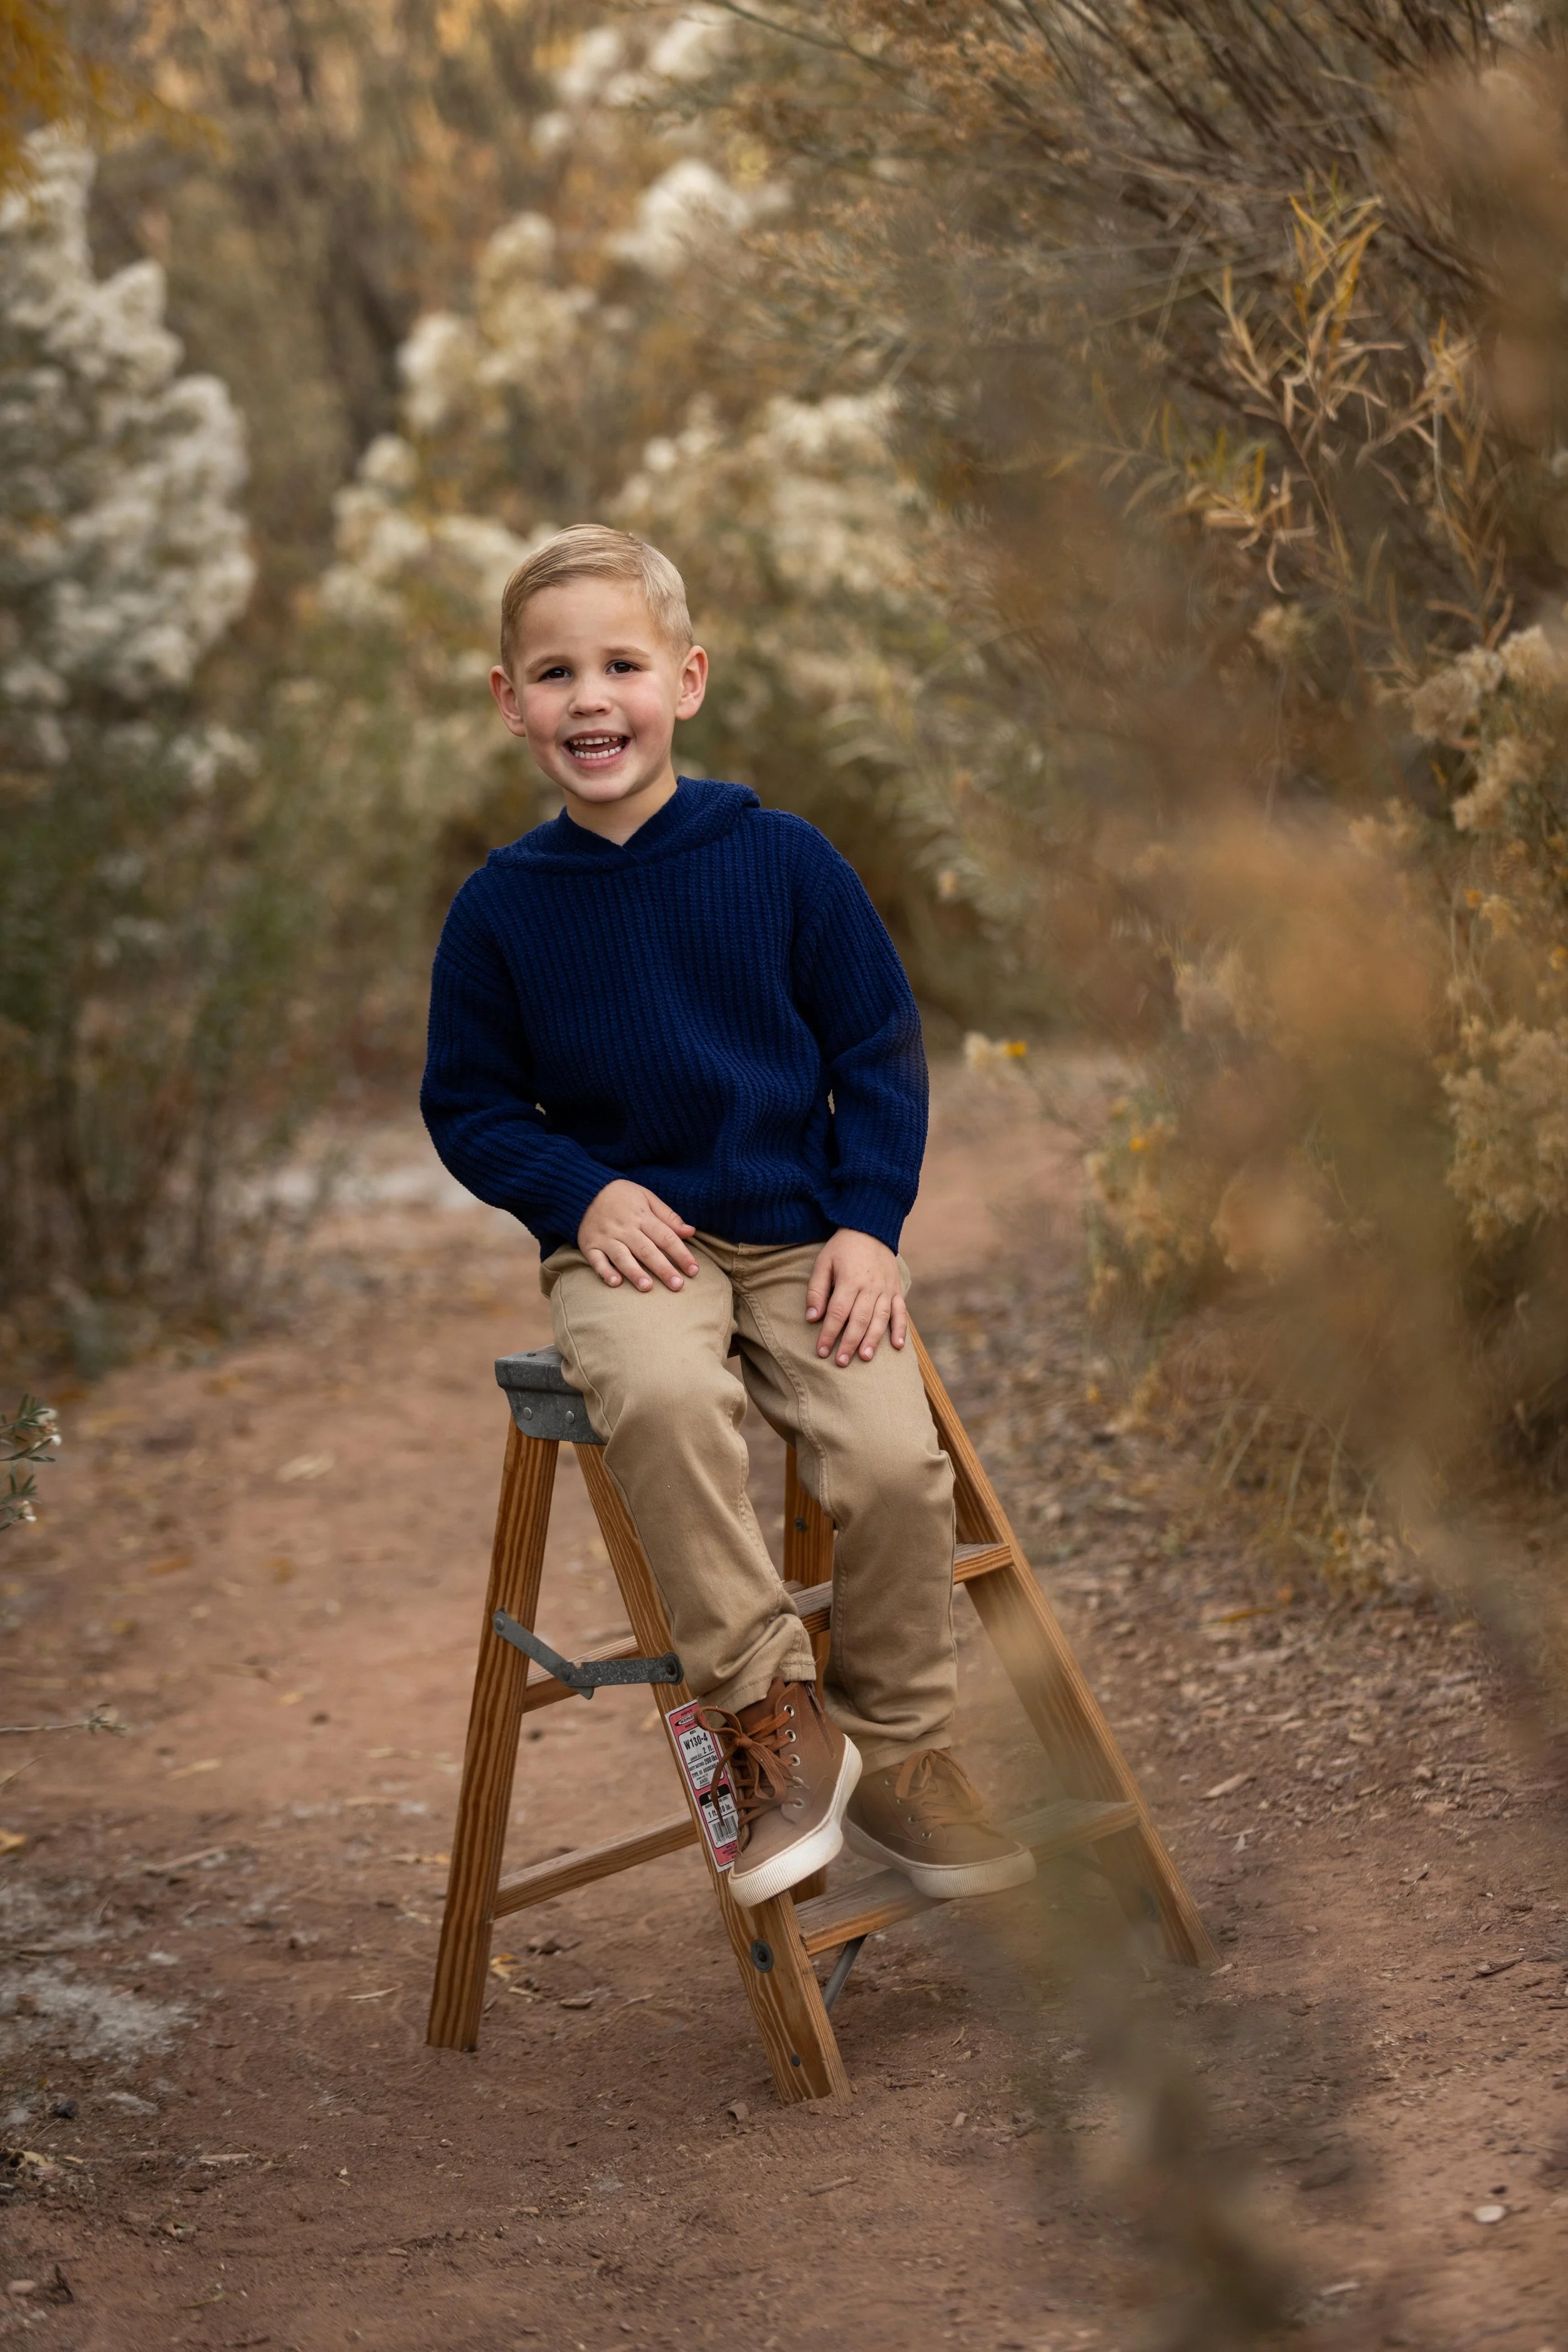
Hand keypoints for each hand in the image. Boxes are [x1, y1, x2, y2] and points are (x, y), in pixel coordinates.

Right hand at [578, 1181, 699, 1291]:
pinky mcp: (589, 1245)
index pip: (665, 1237)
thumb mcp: (646, 1197)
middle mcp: (624, 1228)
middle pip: (647, 1250)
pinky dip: (605, 1271)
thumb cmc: (621, 1196)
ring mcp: (606, 1237)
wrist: (584, 1189)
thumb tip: (690, 1231)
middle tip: (677, 1285)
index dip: (681, 1254)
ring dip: (635, 1272)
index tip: (694, 1270)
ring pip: (622, 1257)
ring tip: (648, 1288)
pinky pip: (596, 1260)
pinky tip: (615, 1283)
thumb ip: (668, 1216)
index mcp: (642, 1216)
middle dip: (663, 1268)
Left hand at [805, 1230, 906, 1364]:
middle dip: (849, 1343)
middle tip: (841, 1362)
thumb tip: (812, 1318)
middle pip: (859, 1320)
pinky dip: (900, 1329)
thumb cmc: (842, 1248)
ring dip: (873, 1340)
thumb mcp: (823, 1263)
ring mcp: (886, 1289)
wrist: (870, 1228)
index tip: (821, 1351)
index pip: (838, 1313)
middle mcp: (870, 1287)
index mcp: (850, 1280)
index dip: (829, 1333)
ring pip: (880, 1319)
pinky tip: (897, 1346)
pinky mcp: (897, 1290)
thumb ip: (817, 1290)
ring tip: (865, 1358)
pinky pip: (901, 1312)